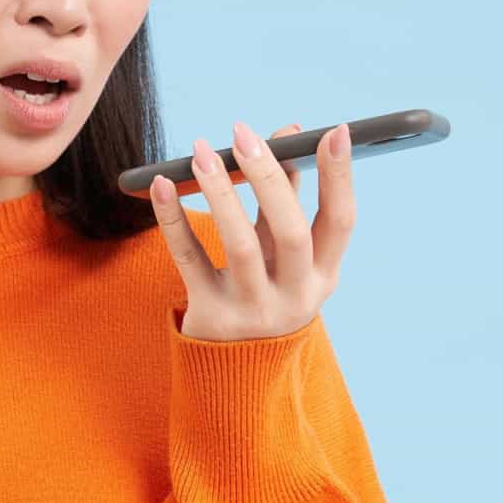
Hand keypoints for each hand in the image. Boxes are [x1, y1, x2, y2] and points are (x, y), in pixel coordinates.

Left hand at [149, 119, 354, 342]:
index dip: (339, 176)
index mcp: (324, 277)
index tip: (334, 131)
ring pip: (240, 246)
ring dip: (221, 192)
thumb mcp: (283, 254)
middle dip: (268, 177)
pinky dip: (174, 219)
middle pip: (291, 232)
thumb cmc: (264, 290)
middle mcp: (295, 297)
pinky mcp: (211, 316)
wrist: (235, 372)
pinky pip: (189, 260)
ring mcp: (253, 311)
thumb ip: (285, 199)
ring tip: (201, 152)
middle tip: (242, 134)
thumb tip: (287, 133)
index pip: (341, 221)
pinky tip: (162, 185)